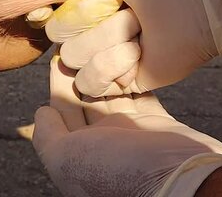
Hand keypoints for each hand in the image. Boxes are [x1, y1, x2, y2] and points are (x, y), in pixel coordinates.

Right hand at [2, 0, 221, 93]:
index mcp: (84, 0)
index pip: (47, 15)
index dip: (54, 9)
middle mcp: (92, 29)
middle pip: (58, 39)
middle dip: (93, 21)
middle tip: (127, 8)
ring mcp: (106, 57)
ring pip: (74, 62)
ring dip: (110, 41)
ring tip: (141, 30)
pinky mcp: (121, 82)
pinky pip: (93, 84)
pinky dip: (117, 66)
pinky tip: (140, 53)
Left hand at [33, 55, 221, 196]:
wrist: (180, 181)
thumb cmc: (118, 172)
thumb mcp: (66, 159)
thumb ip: (48, 136)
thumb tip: (42, 111)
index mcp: (79, 153)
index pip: (62, 110)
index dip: (58, 82)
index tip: (58, 53)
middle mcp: (103, 143)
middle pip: (87, 98)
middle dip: (82, 69)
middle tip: (81, 40)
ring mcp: (131, 132)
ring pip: (113, 92)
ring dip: (107, 69)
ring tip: (103, 41)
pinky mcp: (159, 123)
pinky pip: (141, 93)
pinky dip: (134, 76)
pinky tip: (128, 55)